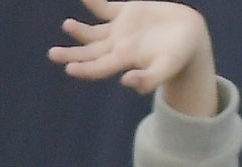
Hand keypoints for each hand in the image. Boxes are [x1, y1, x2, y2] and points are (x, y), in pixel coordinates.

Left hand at [53, 3, 214, 111]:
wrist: (189, 33)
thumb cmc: (178, 56)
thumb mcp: (167, 68)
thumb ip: (149, 79)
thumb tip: (126, 83)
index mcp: (123, 61)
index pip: (98, 68)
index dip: (84, 69)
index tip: (70, 68)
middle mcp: (116, 47)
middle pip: (88, 52)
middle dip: (70, 54)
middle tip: (52, 54)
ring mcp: (119, 29)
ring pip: (92, 31)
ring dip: (78, 30)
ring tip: (67, 25)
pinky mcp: (126, 12)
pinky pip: (104, 7)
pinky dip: (93, 1)